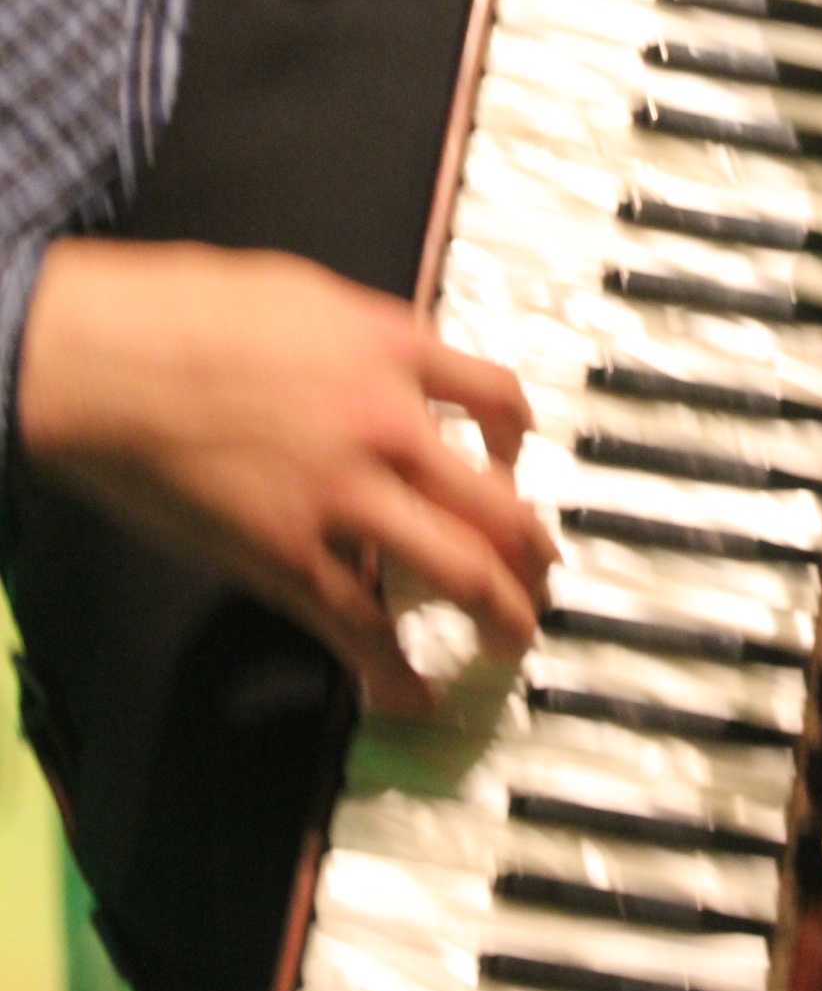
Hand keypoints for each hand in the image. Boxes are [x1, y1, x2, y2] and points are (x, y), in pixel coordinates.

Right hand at [17, 238, 555, 713]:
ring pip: (460, 570)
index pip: (498, 396)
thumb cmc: (186, 311)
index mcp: (395, 349)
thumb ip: (361, 337)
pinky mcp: (289, 557)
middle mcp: (390, 424)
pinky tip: (413, 694)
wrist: (109, 358)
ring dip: (501, 613)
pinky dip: (395, 671)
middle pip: (500, 501)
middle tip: (543, 573)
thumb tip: (383, 358)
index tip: (514, 460)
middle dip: (533, 550)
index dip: (519, 436)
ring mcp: (345, 497)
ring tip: (515, 638)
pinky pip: (362, 628)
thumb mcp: (306, 296)